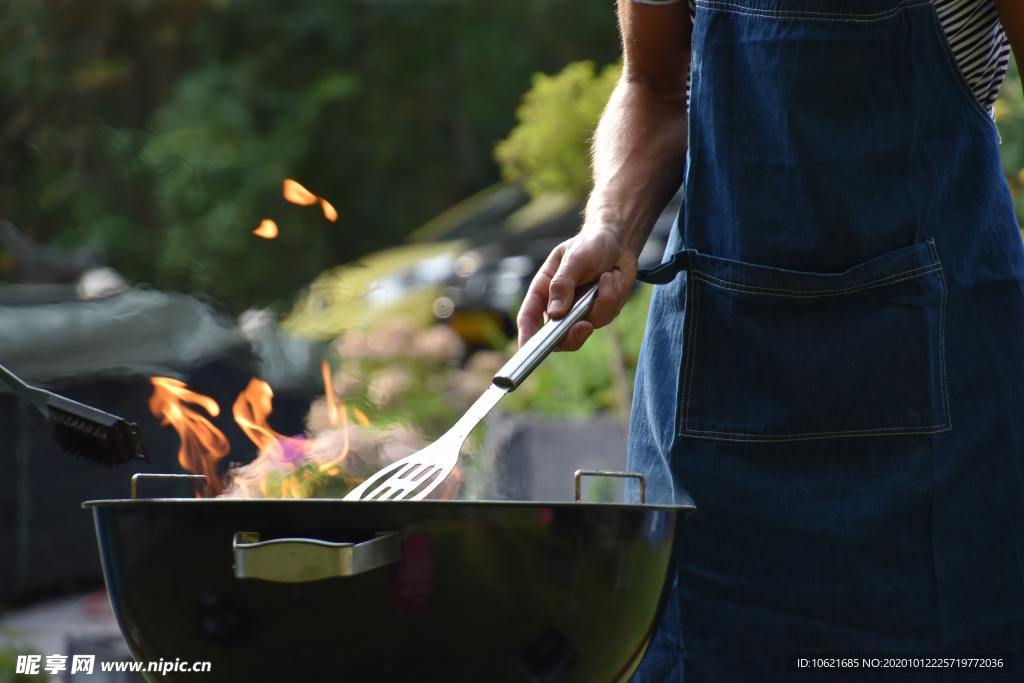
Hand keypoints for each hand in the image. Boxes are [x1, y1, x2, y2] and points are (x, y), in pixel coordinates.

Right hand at [516, 228, 637, 350]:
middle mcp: (559, 306)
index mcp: (543, 290)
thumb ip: (563, 284)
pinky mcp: (600, 313)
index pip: (529, 318)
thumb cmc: (589, 245)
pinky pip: (607, 316)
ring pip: (588, 326)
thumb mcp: (574, 258)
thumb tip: (555, 313)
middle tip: (584, 326)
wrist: (618, 242)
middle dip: (572, 336)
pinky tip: (613, 277)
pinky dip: (613, 296)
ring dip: (602, 301)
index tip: (527, 349)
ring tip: (608, 276)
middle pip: (558, 337)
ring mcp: (580, 312)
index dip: (526, 336)